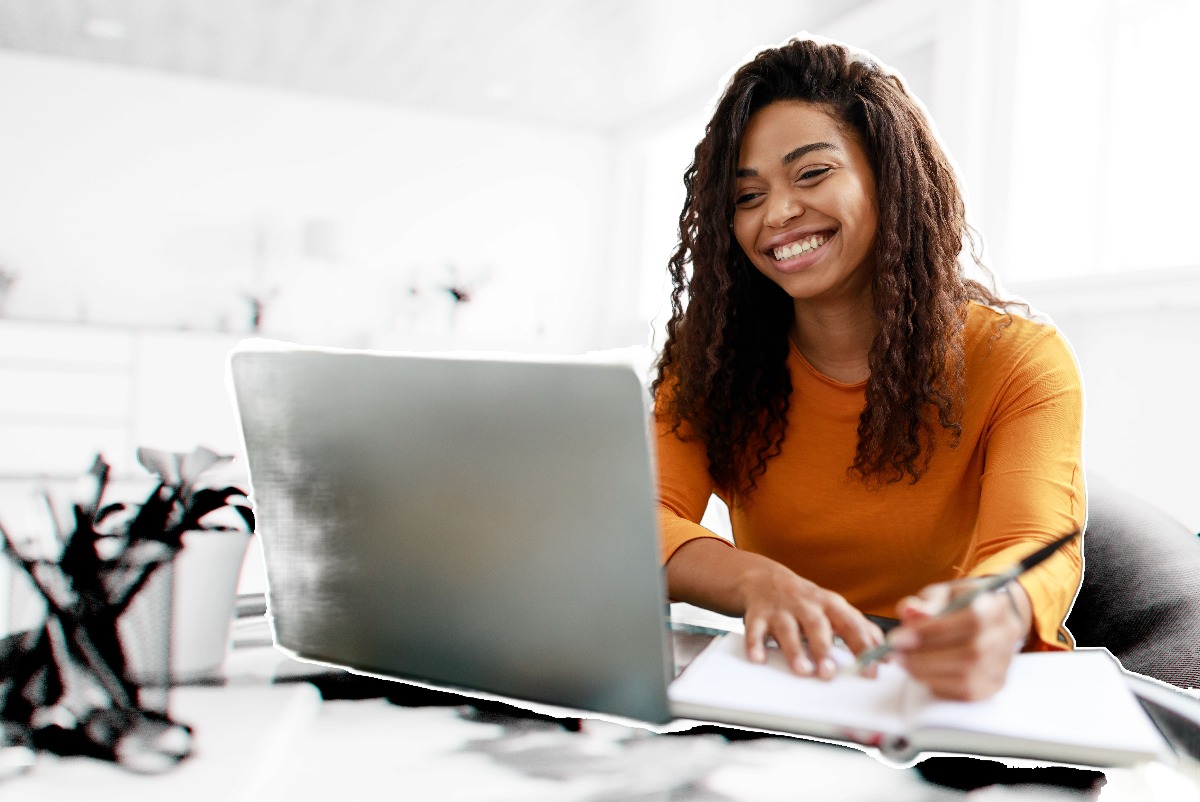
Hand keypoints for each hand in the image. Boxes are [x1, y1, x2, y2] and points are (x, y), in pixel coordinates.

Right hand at [739, 561, 884, 679]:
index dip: (863, 647)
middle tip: (829, 673)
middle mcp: (806, 606)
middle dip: (824, 649)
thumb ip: (860, 628)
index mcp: (831, 605)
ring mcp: (781, 610)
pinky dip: (755, 644)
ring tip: (802, 670)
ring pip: (788, 629)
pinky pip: (755, 630)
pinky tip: (758, 658)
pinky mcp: (757, 615)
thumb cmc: (806, 601)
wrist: (764, 579)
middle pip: (817, 625)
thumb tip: (887, 654)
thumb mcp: (835, 608)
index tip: (871, 669)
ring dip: (795, 650)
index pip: (851, 625)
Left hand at [889, 579, 1030, 699]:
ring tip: (903, 661)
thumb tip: (910, 612)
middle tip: (895, 653)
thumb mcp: (943, 593)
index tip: (898, 637)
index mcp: (995, 606)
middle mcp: (1005, 636)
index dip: (933, 631)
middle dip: (925, 656)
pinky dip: (938, 684)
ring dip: (927, 672)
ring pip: (967, 677)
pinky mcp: (995, 684)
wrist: (988, 619)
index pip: (971, 621)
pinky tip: (921, 672)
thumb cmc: (961, 604)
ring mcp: (1003, 663)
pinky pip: (966, 693)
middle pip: (970, 653)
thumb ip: (927, 602)